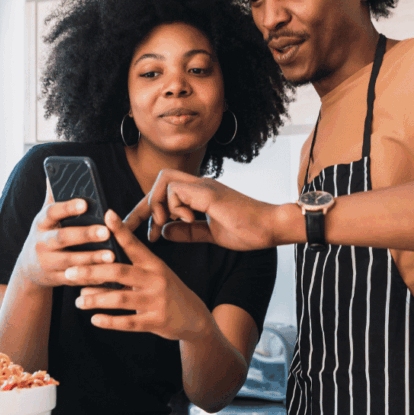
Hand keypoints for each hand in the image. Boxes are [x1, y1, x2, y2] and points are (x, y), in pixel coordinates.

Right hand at [16, 191, 117, 288]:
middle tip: (106, 232)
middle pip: (63, 238)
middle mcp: (41, 243)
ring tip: (112, 255)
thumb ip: (53, 196)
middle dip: (85, 235)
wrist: (30, 268)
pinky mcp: (56, 279)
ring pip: (70, 261)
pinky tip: (108, 276)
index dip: (68, 207)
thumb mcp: (46, 216)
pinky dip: (91, 278)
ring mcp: (47, 263)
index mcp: (41, 223)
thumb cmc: (47, 234)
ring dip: (92, 259)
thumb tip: (54, 169)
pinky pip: (75, 278)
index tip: (85, 203)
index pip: (52, 212)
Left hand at [68, 209, 214, 339]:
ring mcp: (157, 301)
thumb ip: (128, 271)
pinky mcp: (156, 321)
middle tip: (70, 272)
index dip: (120, 230)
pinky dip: (109, 321)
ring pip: (121, 298)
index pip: (134, 244)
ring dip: (96, 299)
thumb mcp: (155, 275)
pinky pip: (128, 322)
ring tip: (78, 300)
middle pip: (120, 271)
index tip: (106, 215)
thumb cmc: (167, 293)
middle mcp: (156, 279)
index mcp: (154, 264)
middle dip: (92, 272)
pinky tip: (95, 319)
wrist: (194, 317)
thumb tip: (91, 270)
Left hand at [124, 169, 280, 250]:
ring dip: (160, 205)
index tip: (142, 230)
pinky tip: (189, 220)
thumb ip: (189, 232)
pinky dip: (174, 207)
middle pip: (161, 179)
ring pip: (164, 181)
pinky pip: (176, 190)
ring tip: (169, 224)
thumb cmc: (249, 231)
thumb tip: (165, 231)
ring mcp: (204, 186)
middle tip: (146, 230)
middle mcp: (201, 185)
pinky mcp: (208, 192)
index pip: (166, 193)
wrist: (271, 227)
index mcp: (202, 194)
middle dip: (144, 205)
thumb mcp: (211, 234)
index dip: (147, 210)